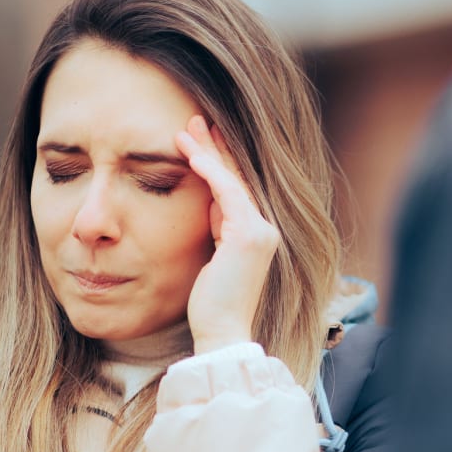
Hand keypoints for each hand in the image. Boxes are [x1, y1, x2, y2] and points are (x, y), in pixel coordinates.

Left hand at [175, 115, 279, 353]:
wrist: (222, 331)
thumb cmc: (212, 303)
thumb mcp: (213, 257)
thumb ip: (217, 229)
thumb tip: (210, 205)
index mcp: (256, 235)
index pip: (235, 190)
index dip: (218, 162)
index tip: (199, 140)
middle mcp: (265, 229)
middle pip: (236, 179)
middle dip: (215, 148)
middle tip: (195, 120)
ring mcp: (261, 231)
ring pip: (230, 181)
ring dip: (207, 152)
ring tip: (186, 129)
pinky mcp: (249, 235)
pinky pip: (227, 193)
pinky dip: (209, 171)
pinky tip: (191, 154)